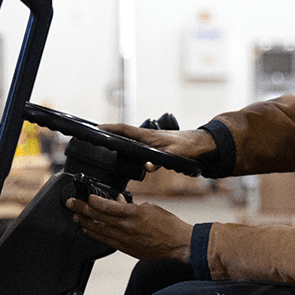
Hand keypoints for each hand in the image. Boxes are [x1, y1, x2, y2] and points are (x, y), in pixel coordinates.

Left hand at [67, 194, 193, 262]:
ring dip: (85, 222)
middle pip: (98, 217)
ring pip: (99, 230)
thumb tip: (120, 201)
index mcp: (133, 214)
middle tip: (71, 204)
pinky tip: (88, 231)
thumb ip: (132, 205)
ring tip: (76, 217)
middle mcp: (126, 227)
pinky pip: (106, 241)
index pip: (107, 206)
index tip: (85, 196)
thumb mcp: (151, 208)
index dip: (93, 201)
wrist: (177, 244)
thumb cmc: (168, 225)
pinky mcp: (126, 248)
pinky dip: (95, 235)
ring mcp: (125, 239)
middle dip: (82, 209)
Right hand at [97, 124, 214, 171]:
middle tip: (94, 138)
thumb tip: (147, 167)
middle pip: (123, 133)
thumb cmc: (189, 146)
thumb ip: (161, 161)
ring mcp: (150, 141)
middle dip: (108, 134)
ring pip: (129, 140)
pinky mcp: (154, 146)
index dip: (110, 128)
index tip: (96, 128)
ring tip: (103, 147)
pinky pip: (136, 146)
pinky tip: (124, 155)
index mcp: (148, 136)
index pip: (125, 129)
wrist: (200, 144)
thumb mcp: (175, 154)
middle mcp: (147, 137)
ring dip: (117, 141)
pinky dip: (128, 148)